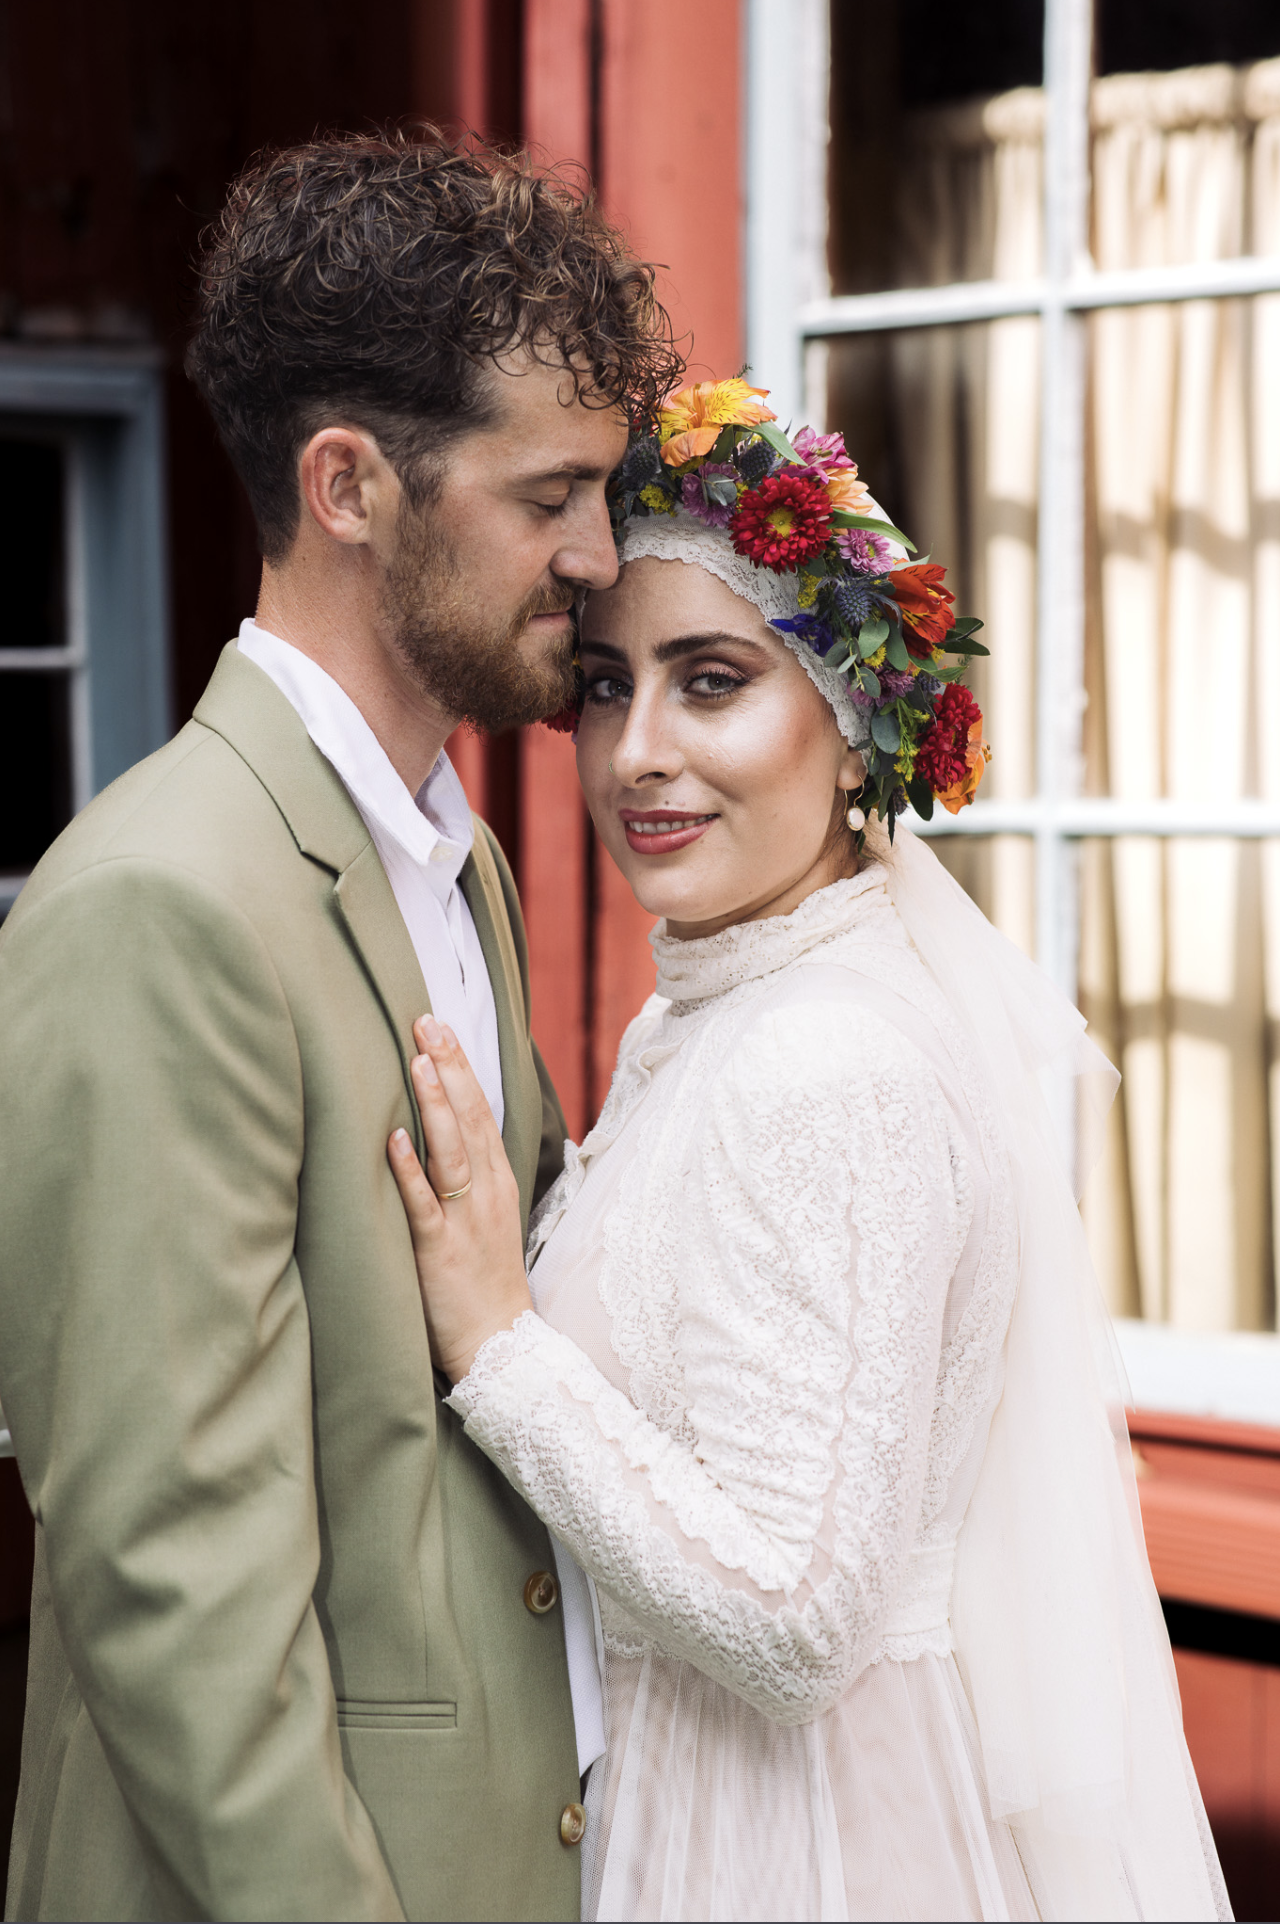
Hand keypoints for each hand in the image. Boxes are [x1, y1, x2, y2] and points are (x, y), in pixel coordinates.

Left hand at [387, 1016, 532, 1382]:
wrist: (500, 1344)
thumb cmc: (483, 1280)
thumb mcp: (483, 1217)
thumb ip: (463, 1176)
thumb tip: (430, 1133)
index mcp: (495, 1181)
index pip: (480, 1111)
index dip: (462, 1067)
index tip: (441, 1026)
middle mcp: (484, 1192)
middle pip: (469, 1118)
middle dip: (450, 1067)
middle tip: (427, 1022)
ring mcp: (464, 1220)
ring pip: (451, 1151)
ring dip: (434, 1104)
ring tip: (417, 1061)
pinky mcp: (439, 1251)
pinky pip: (423, 1205)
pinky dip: (409, 1170)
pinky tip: (393, 1138)